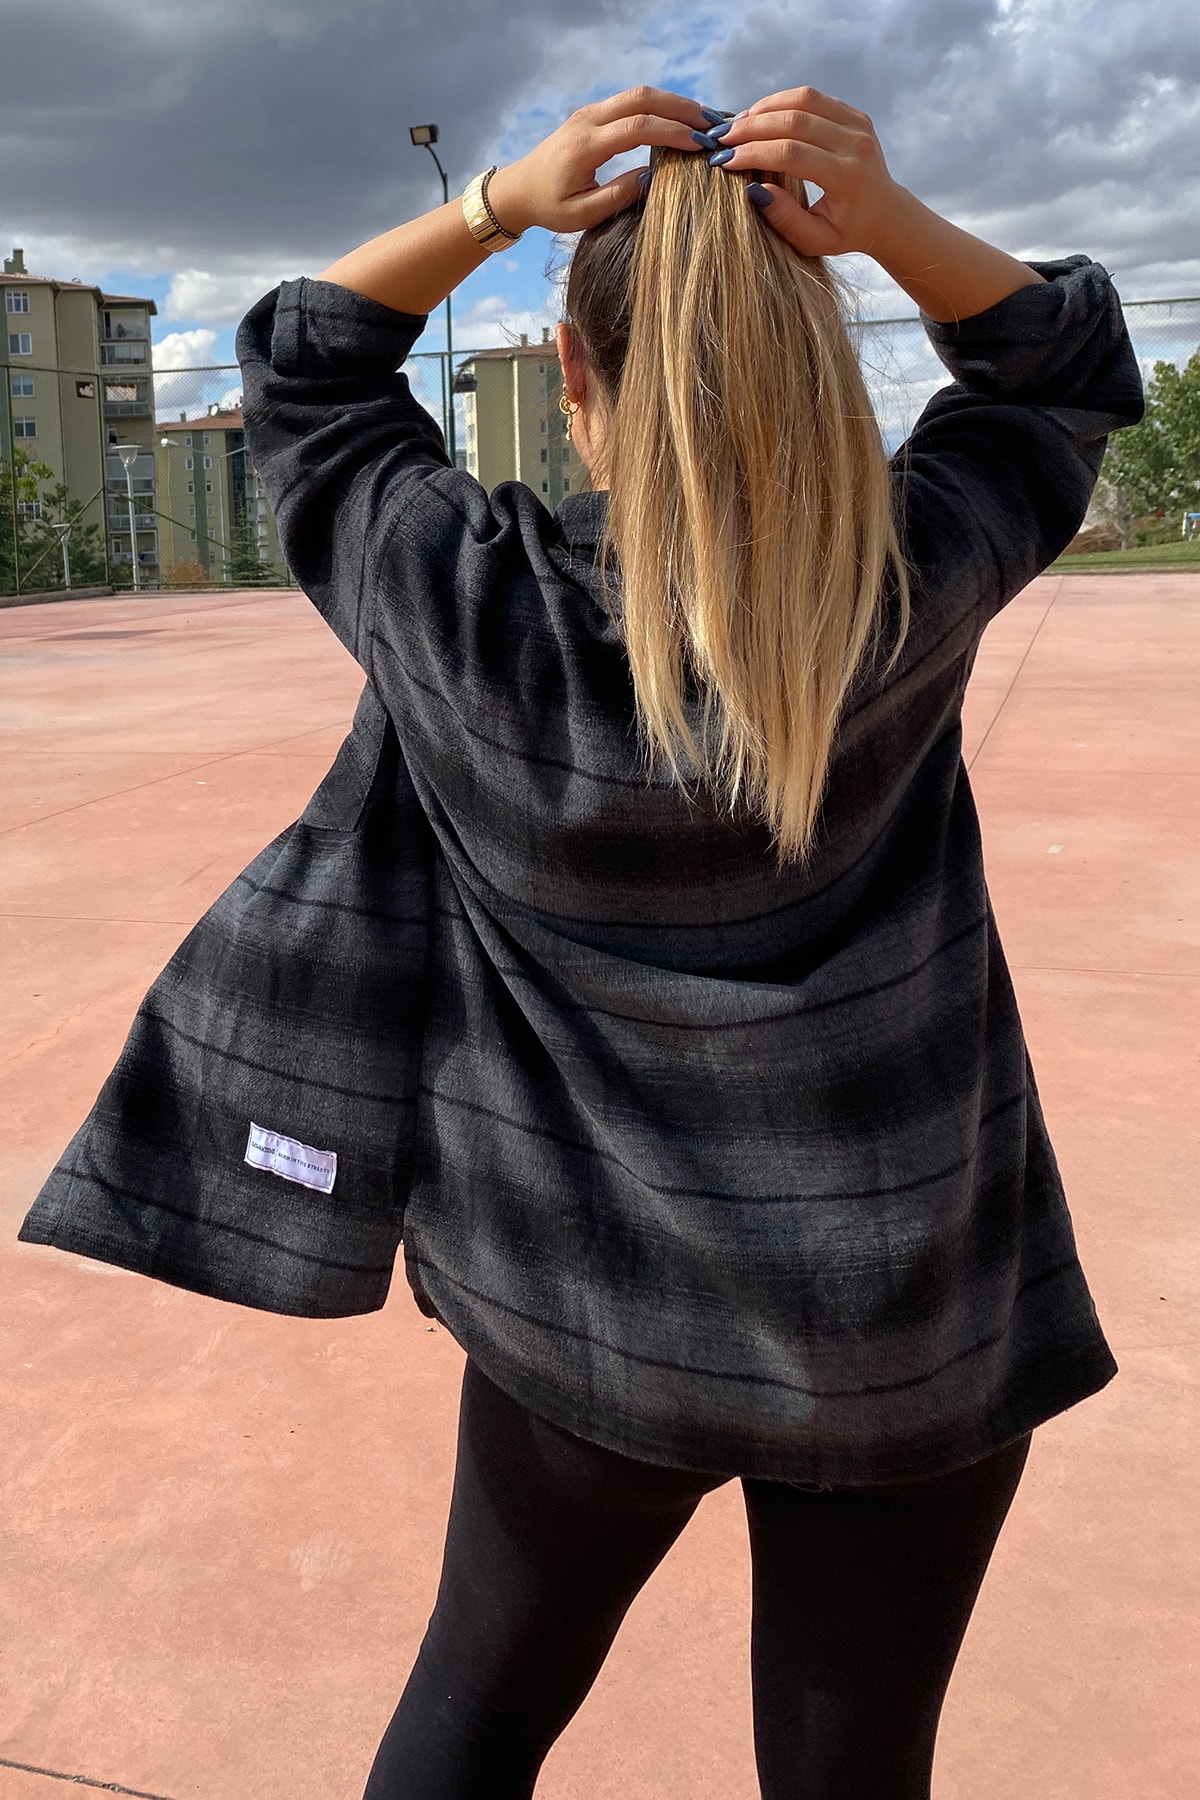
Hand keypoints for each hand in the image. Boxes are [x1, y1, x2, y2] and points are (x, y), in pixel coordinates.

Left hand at [485, 86, 715, 235]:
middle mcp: (588, 120)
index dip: (672, 132)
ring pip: (639, 94)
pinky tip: (678, 120)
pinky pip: (631, 101)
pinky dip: (659, 106)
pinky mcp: (593, 114)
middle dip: (680, 108)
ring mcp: (590, 112)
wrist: (518, 189)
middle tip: (712, 124)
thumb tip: (653, 178)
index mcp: (585, 145)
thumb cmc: (548, 207)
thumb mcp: (582, 214)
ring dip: (673, 103)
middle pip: (642, 98)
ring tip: (703, 120)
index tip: (699, 145)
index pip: (638, 127)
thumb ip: (618, 195)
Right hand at [714, 86, 907, 260]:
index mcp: (847, 176)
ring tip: (737, 125)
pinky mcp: (854, 114)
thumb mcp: (814, 240)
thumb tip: (753, 189)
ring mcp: (857, 124)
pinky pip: (812, 97)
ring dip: (764, 109)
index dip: (753, 153)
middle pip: (795, 121)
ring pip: (803, 99)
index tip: (724, 161)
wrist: (885, 214)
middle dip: (752, 128)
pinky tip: (760, 117)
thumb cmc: (845, 232)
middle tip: (721, 139)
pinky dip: (782, 102)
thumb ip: (785, 219)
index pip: (791, 153)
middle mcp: (855, 144)